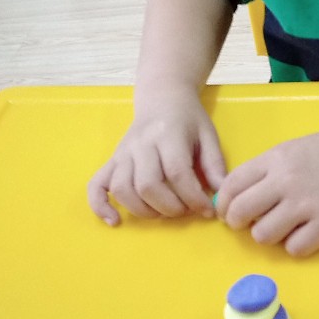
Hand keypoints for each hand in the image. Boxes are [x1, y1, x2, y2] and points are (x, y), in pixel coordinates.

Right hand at [87, 88, 225, 225]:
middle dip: (169, 207)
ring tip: (162, 212)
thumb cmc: (188, 119)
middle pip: (148, 185)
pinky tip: (115, 220)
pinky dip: (100, 206)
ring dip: (143, 210)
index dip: (193, 198)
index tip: (207, 210)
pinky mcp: (111, 160)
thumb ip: (215, 165)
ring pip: (123, 189)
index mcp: (168, 134)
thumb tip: (222, 195)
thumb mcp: (208, 135)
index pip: (177, 173)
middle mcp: (141, 143)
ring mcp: (123, 152)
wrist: (163, 98)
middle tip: (185, 210)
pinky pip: (96, 185)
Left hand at [215, 124, 318, 256]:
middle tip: (250, 223)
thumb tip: (235, 198)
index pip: (231, 186)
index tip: (229, 211)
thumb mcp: (291, 149)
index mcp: (275, 159)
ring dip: (269, 235)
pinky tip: (306, 232)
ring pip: (263, 236)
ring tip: (284, 226)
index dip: (224, 204)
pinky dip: (297, 245)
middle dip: (238, 223)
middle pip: (240, 213)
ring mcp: (307, 204)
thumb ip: (264, 170)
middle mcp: (286, 181)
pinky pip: (294, 249)